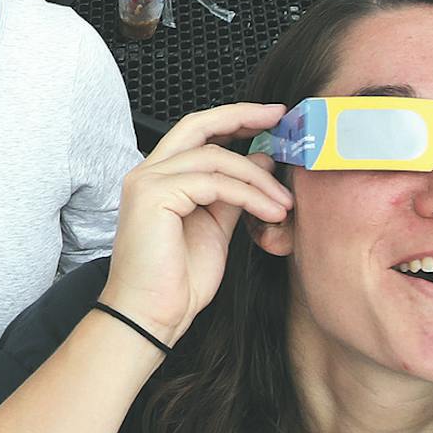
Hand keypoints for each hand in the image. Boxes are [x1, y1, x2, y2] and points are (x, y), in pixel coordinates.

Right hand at [100, 103, 293, 346]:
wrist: (150, 315)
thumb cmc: (176, 281)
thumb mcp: (216, 228)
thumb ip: (233, 193)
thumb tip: (261, 162)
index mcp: (159, 178)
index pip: (196, 133)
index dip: (233, 120)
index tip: (270, 118)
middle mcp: (147, 173)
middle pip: (197, 126)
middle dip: (241, 116)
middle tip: (279, 118)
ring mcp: (147, 182)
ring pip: (214, 158)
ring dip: (258, 179)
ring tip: (285, 204)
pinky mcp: (153, 196)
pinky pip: (214, 183)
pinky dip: (248, 195)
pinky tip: (270, 213)